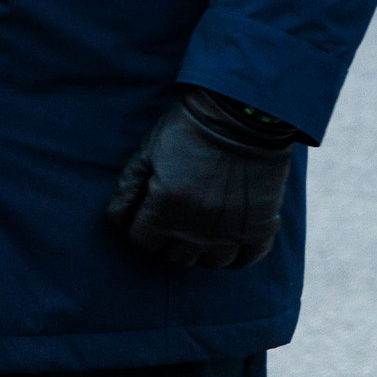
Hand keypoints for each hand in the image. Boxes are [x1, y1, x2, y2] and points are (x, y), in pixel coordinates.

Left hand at [104, 88, 295, 271]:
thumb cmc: (189, 128)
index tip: (149, 215)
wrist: (241, 113)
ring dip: (202, 249)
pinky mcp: (260, 228)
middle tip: (176, 219)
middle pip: (175, 258)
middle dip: (169, 242)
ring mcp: (230, 233)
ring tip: (203, 226)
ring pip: (210, 263)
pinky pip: (245, 260)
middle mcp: (196, 231)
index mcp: (164, 212)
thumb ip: (128, 189)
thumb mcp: (147, 152)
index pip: (143, 243)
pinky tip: (230, 235)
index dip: (141, 229)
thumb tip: (116, 221)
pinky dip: (236, 253)